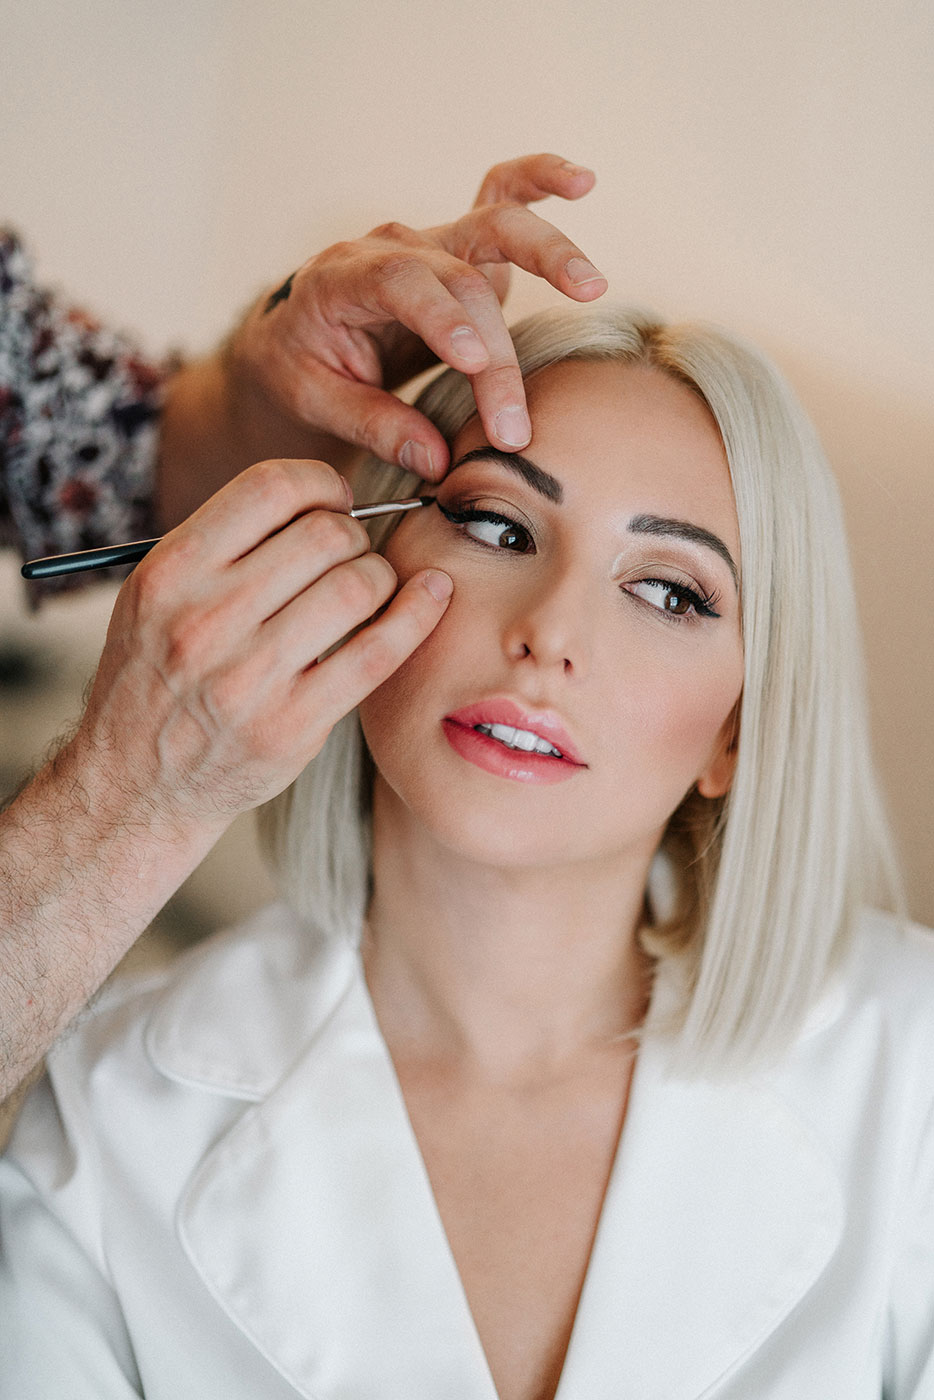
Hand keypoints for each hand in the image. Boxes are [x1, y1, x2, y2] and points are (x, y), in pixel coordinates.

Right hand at [73, 460, 450, 832]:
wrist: (136, 786)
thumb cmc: (154, 681)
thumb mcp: (155, 599)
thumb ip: (222, 547)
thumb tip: (319, 501)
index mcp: (171, 573)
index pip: (269, 488)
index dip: (322, 484)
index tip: (336, 500)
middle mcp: (206, 619)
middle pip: (325, 534)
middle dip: (354, 534)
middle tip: (352, 554)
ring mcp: (251, 676)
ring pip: (359, 585)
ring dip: (382, 576)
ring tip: (371, 589)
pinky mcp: (294, 724)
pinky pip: (379, 651)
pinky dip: (417, 614)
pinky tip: (431, 596)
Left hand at [227, 153, 605, 480]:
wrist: (296, 334)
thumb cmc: (302, 364)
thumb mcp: (316, 401)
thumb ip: (373, 425)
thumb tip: (433, 459)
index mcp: (343, 277)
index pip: (401, 286)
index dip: (442, 320)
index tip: (475, 365)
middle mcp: (393, 247)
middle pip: (459, 279)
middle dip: (496, 354)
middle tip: (514, 421)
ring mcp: (432, 241)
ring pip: (493, 226)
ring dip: (547, 252)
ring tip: (591, 286)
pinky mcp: (463, 247)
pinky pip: (502, 192)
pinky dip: (539, 180)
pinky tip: (581, 181)